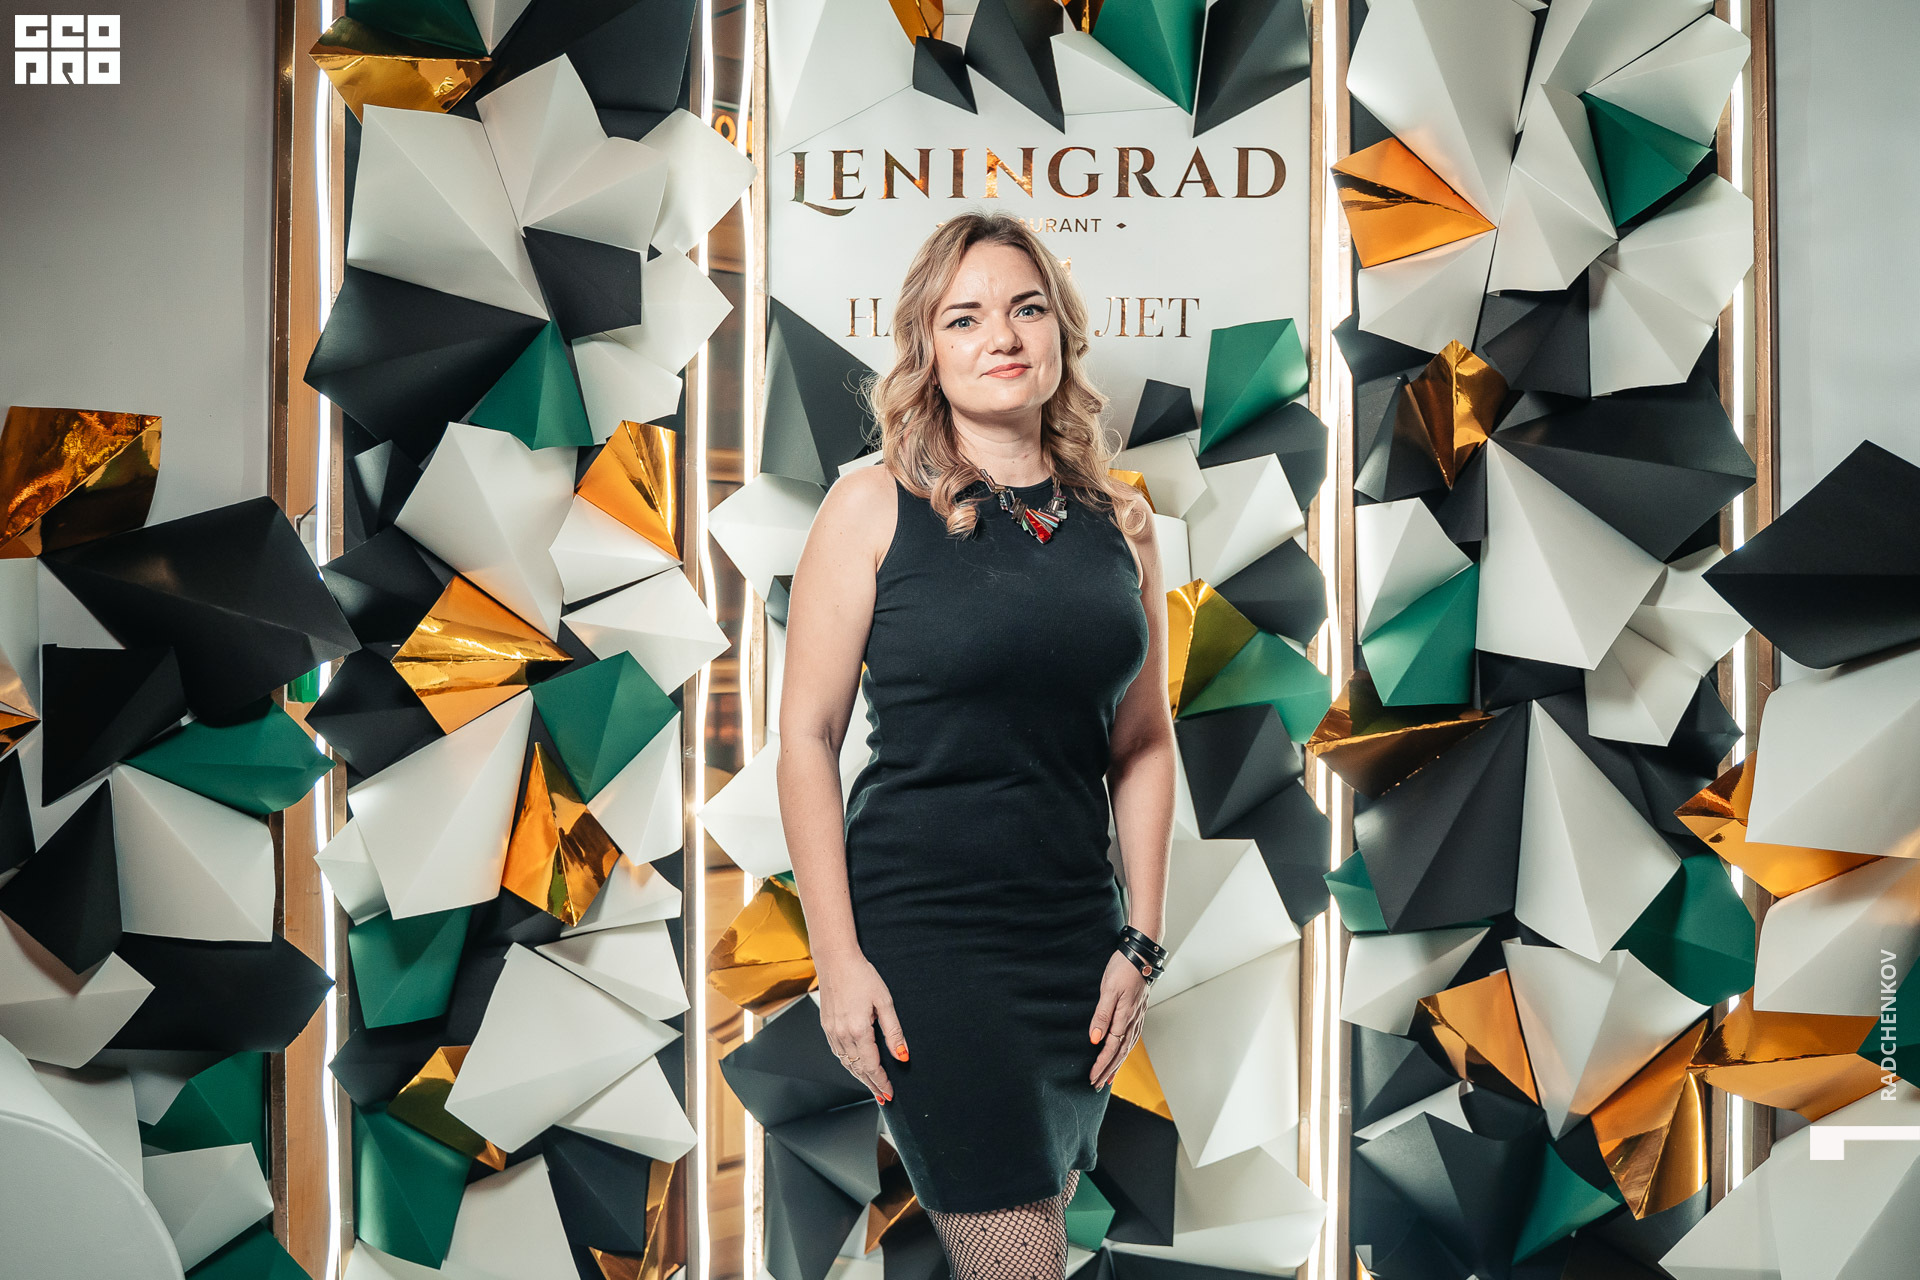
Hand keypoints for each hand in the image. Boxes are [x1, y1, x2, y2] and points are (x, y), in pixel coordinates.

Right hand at [816, 951, 908, 1102]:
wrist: (836, 960)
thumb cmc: (861, 976)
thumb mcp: (884, 1002)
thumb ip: (894, 1032)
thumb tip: (902, 1055)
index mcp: (858, 1030)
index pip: (872, 1066)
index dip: (882, 1082)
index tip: (890, 1093)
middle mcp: (842, 1034)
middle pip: (858, 1069)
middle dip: (871, 1085)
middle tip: (883, 1097)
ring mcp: (832, 1031)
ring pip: (846, 1063)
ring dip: (859, 1077)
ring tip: (871, 1086)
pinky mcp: (826, 1026)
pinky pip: (837, 1053)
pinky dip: (848, 1064)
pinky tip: (855, 1066)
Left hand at [1088, 950, 1148, 1089]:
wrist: (1141, 953)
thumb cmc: (1123, 968)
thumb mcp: (1107, 989)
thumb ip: (1101, 1015)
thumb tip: (1095, 1039)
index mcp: (1125, 1016)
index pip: (1111, 1048)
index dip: (1101, 1064)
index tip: (1091, 1077)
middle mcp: (1133, 1020)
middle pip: (1120, 1052)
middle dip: (1108, 1070)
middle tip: (1097, 1085)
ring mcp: (1137, 1017)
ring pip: (1127, 1047)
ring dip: (1117, 1064)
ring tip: (1108, 1077)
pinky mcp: (1138, 1012)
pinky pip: (1132, 1038)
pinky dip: (1125, 1051)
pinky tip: (1121, 1054)